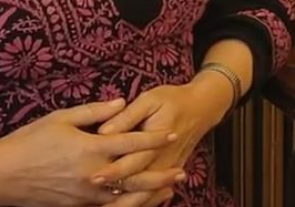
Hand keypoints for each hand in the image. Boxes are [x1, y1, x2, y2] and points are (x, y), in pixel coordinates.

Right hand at [0, 98, 184, 206]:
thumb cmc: (27, 142)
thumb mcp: (60, 118)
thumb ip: (94, 111)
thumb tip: (122, 103)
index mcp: (90, 149)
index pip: (132, 142)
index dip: (154, 138)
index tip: (173, 133)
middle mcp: (92, 175)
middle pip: (136, 175)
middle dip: (161, 174)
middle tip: (183, 170)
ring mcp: (85, 195)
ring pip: (126, 197)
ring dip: (149, 193)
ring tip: (169, 190)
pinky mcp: (76, 206)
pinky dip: (127, 204)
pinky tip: (138, 201)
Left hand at [92, 77, 231, 202]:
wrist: (202, 108)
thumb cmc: (173, 100)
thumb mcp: (150, 99)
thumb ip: (128, 116)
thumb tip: (104, 130)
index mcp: (156, 141)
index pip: (132, 161)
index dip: (113, 172)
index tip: (93, 177)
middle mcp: (163, 160)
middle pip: (138, 184)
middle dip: (115, 192)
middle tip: (94, 192)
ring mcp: (167, 169)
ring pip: (146, 193)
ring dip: (127, 202)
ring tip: (105, 206)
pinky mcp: (169, 172)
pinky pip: (154, 193)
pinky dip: (140, 201)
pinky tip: (123, 204)